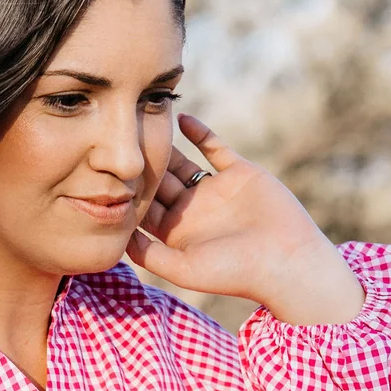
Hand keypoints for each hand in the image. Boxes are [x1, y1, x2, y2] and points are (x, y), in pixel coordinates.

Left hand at [127, 113, 365, 323]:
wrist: (287, 261)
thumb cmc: (235, 273)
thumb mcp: (184, 269)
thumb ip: (150, 255)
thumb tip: (118, 237)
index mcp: (177, 234)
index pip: (143, 208)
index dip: (125, 192)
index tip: (102, 173)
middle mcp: (193, 211)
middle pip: (158, 181)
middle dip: (139, 164)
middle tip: (115, 138)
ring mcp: (216, 190)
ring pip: (182, 162)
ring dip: (165, 145)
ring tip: (141, 122)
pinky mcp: (240, 173)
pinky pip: (215, 147)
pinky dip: (200, 132)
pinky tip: (182, 118)